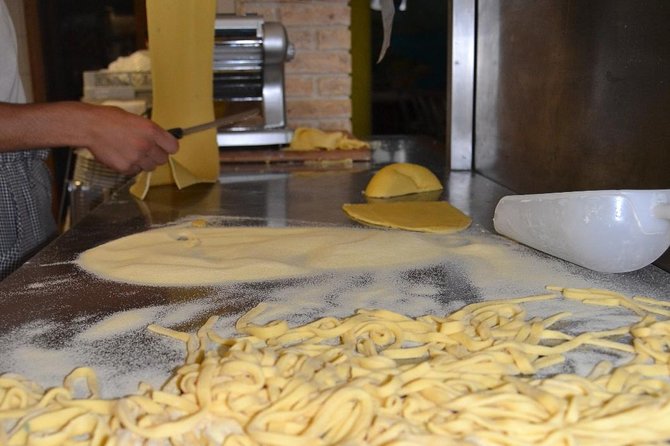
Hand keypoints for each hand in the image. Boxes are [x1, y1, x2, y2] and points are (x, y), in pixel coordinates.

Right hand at [0, 101, 178, 174]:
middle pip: (163, 159)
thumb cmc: (108, 119)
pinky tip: (123, 156)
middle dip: (156, 155)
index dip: (168, 147)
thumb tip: (159, 140)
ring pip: (150, 167)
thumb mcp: (135, 119)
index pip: (173, 147)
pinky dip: (131, 166)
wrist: (89, 126)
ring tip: (132, 152)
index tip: (165, 147)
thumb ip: (149, 131)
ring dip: (144, 162)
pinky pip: (135, 171)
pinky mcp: (125, 167)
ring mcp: (136, 157)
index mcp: (151, 130)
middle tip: (146, 150)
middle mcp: (146, 145)